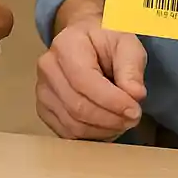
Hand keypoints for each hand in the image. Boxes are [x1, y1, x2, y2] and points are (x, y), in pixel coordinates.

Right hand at [36, 13, 146, 139]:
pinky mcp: (45, 109)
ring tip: (122, 120)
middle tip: (133, 118)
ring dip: (104, 130)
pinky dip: (92, 135)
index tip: (134, 109)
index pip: (84, 81)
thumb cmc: (106, 41)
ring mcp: (43, 90)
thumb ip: (132, 67)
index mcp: (66, 44)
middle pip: (78, 106)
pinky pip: (68, 133)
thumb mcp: (126, 44)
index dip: (111, 101)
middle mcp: (48, 67)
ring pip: (74, 124)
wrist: (86, 42)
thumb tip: (135, 94)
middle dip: (111, 118)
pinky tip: (107, 125)